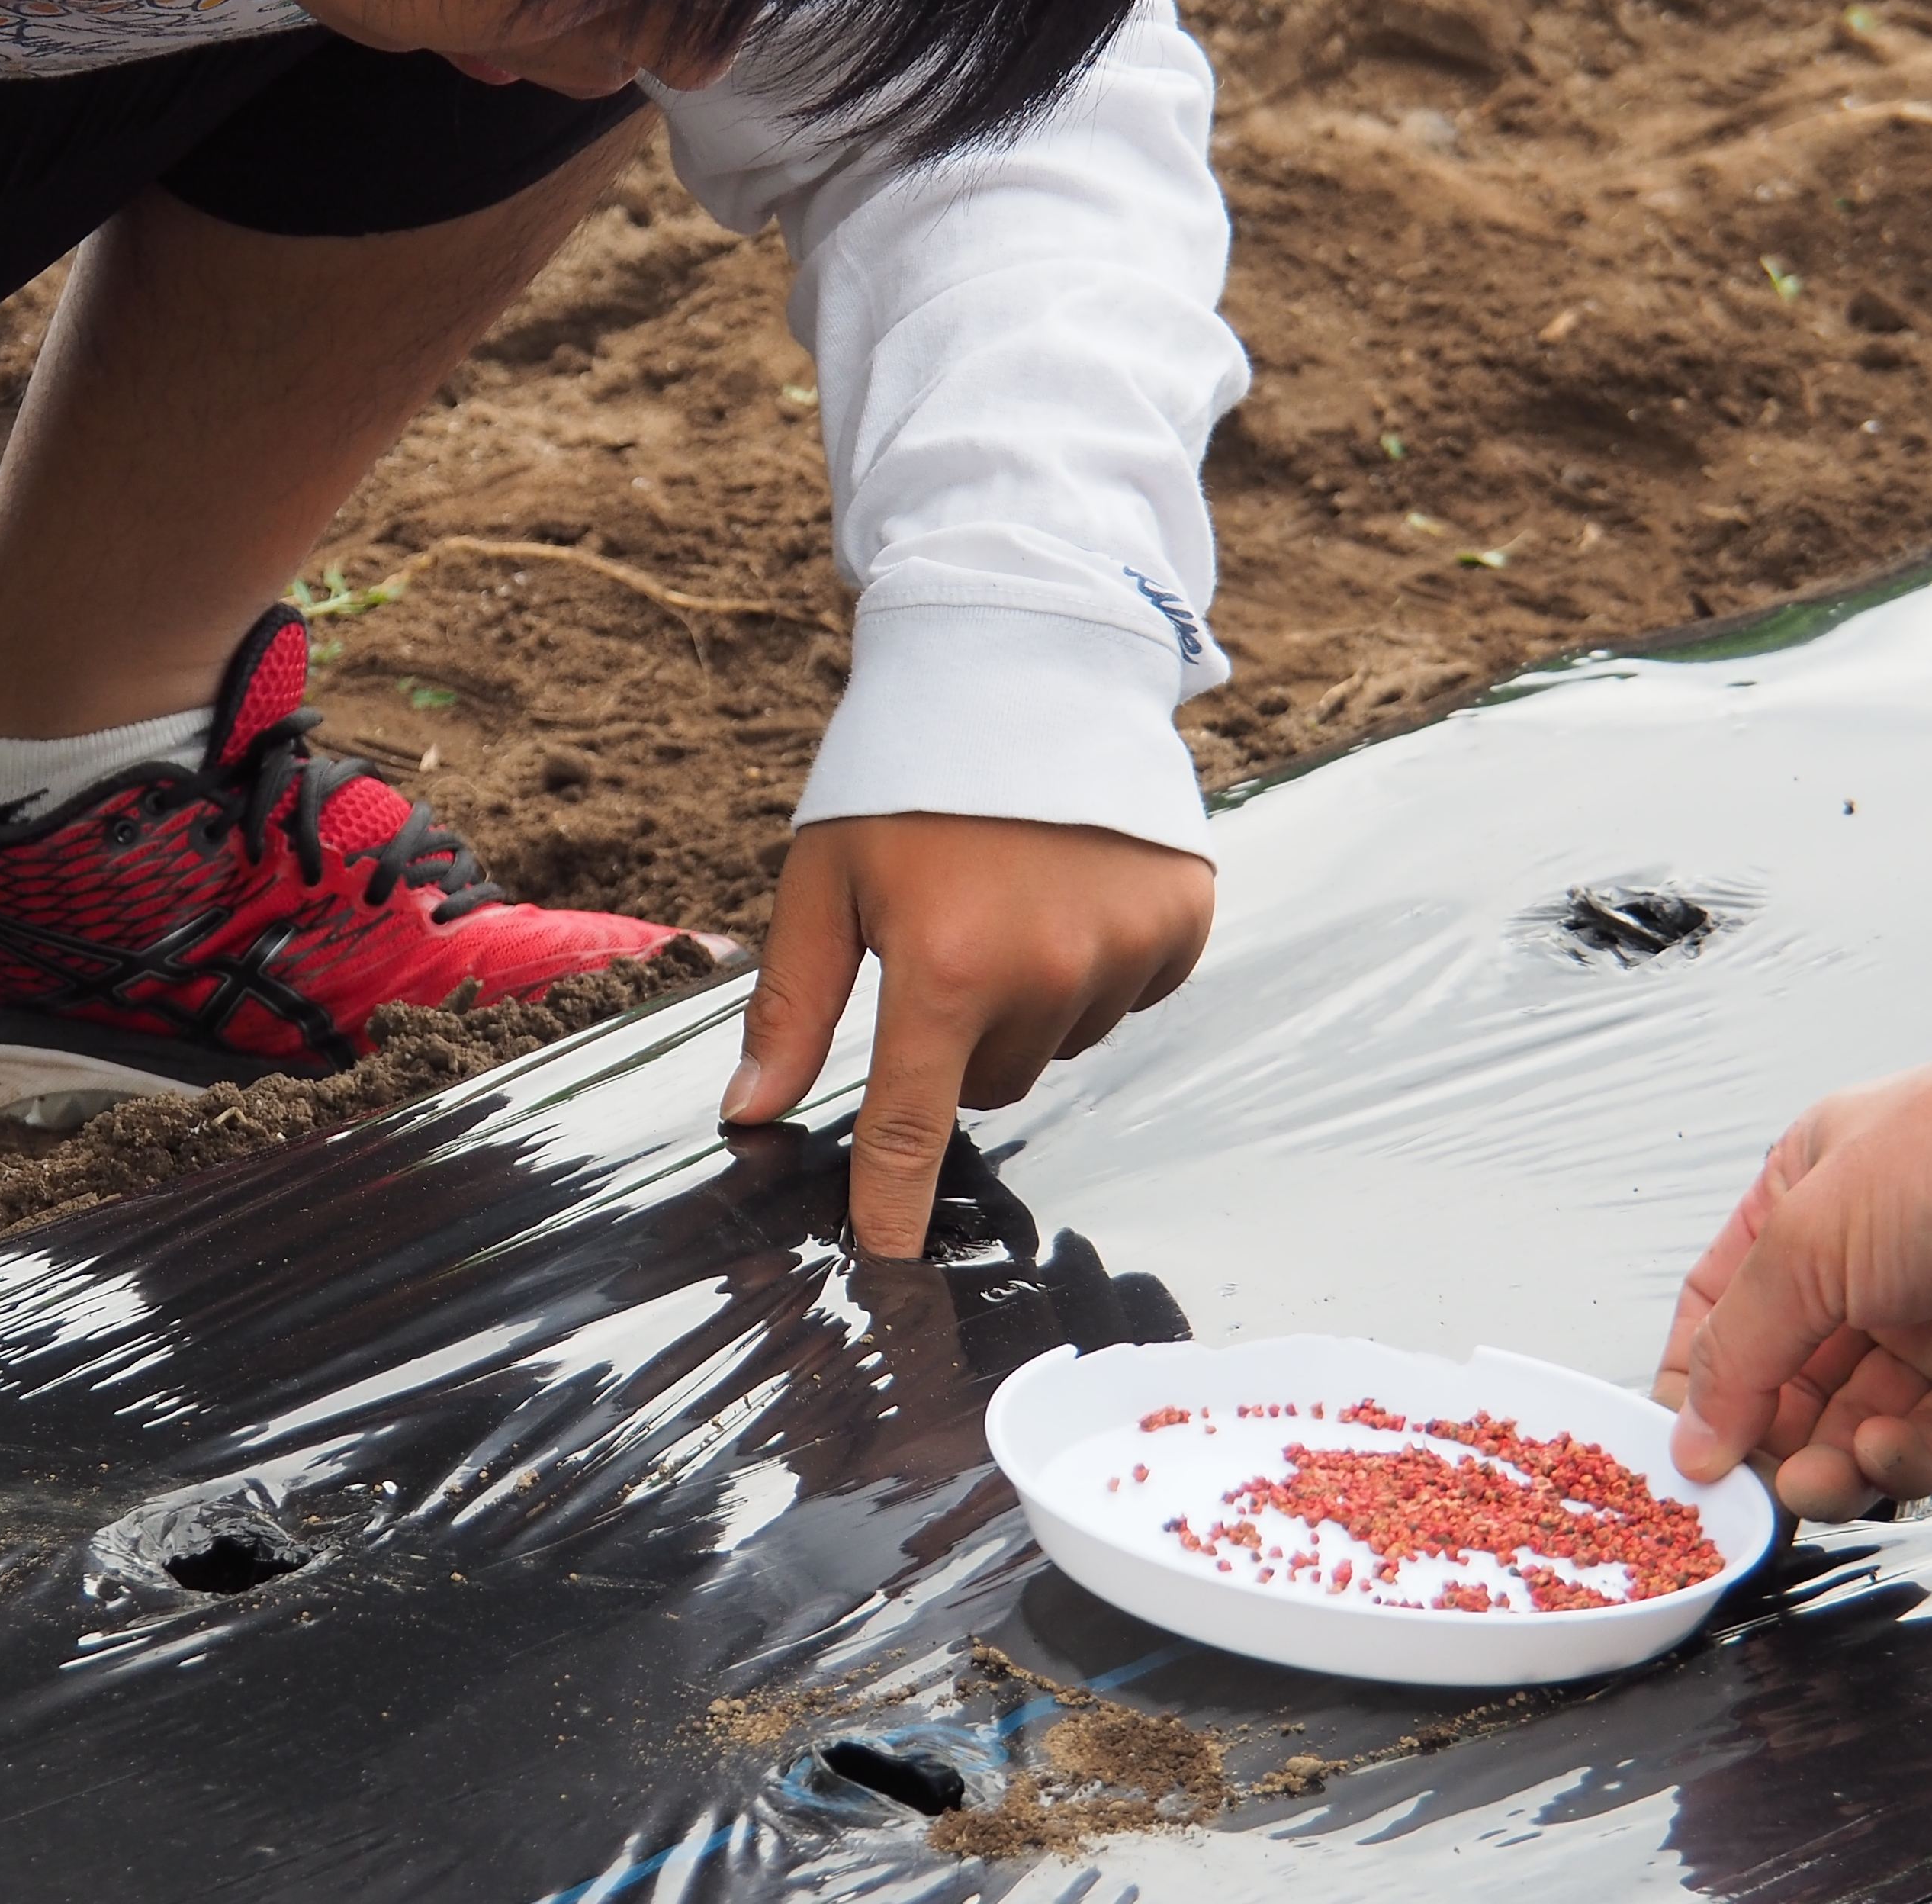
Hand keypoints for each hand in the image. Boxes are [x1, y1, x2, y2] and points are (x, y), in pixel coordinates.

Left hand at [721, 813, 1214, 1256]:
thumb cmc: (907, 771)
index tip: (887, 1274)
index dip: (894, 1210)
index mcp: (946, 970)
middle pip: (993, 1080)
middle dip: (962, 1034)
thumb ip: (792, 1003)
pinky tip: (1073, 885)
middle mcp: (1047, 975)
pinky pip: (1131, 993)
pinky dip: (1101, 960)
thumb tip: (747, 1112)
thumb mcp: (825, 879)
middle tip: (947, 938)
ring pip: (1061, 1040)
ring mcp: (1127, 951)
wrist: (1028, 657)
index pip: (913, 1132)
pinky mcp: (1183, 922)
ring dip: (1033, 997)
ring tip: (1013, 894)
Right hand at [1658, 1026, 1931, 1517]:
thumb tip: (1692, 1432)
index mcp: (1804, 1205)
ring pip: (1858, 1427)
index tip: (1674, 1446)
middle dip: (1762, 1439)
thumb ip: (1740, 1347)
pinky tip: (1883, 1453)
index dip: (1694, 1380)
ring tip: (1811, 1485)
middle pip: (1788, 1382)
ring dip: (1827, 1464)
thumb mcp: (1807, 1239)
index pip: (1723, 1309)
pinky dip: (1903, 1463)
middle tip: (1739, 1492)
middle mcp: (1868, 1270)